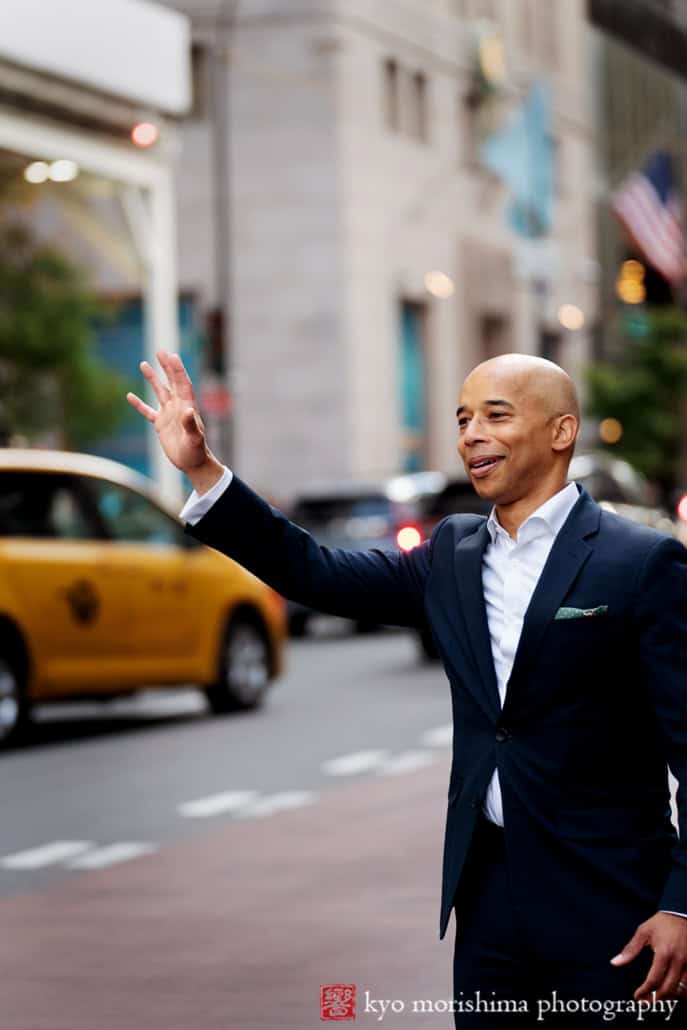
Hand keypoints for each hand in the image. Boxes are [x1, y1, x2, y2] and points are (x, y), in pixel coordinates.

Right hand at [127, 351, 222, 489]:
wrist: (193, 463)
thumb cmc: (196, 451)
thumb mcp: (194, 439)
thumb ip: (191, 425)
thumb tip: (188, 411)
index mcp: (187, 407)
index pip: (182, 384)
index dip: (177, 370)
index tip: (172, 355)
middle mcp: (178, 407)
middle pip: (172, 382)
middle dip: (166, 367)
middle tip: (160, 352)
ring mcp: (169, 415)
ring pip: (159, 392)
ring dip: (153, 379)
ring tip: (144, 364)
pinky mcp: (161, 425)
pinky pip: (148, 411)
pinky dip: (139, 404)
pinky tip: (130, 396)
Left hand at [610, 912, 686, 1000]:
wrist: (682, 913)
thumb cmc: (661, 923)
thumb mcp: (643, 932)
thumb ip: (630, 949)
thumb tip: (615, 962)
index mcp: (664, 953)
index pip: (654, 980)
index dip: (645, 990)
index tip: (637, 996)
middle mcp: (679, 961)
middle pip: (669, 989)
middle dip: (657, 998)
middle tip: (647, 1001)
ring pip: (682, 990)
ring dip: (670, 997)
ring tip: (658, 997)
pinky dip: (681, 991)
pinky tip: (672, 991)